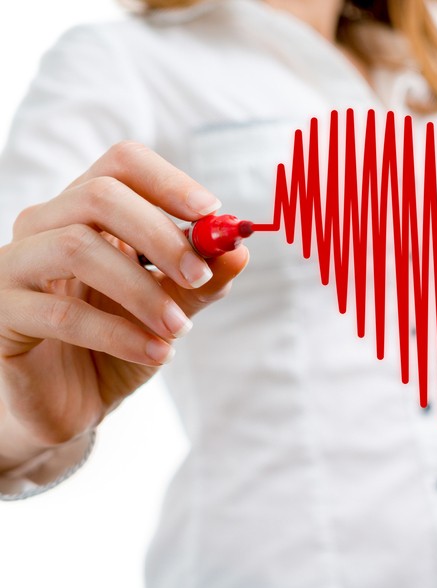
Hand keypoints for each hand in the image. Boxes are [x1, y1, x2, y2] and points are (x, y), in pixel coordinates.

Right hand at [0, 141, 247, 470]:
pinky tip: (157, 354)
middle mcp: (46, 226)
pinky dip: (121, 335)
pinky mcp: (3, 312)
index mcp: (88, 212)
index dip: (168, 181)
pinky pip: (62, 314)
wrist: (72, 399)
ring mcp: (16, 265)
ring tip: (180, 329)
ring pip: (77, 248)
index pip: (122, 165)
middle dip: (161, 236)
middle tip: (199, 275)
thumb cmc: (120, 342)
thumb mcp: (170, 308)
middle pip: (99, 196)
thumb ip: (201, 281)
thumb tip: (238, 252)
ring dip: (143, 292)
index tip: (212, 212)